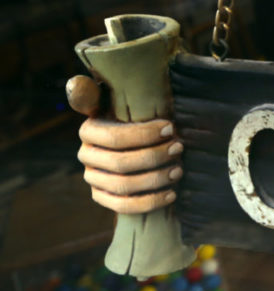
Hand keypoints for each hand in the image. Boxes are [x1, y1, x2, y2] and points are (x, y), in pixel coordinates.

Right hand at [67, 75, 182, 213]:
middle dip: (155, 156)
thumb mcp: (121, 98)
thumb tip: (76, 84)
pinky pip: (124, 206)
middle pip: (121, 162)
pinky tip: (171, 194)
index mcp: (90, 131)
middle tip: (179, 148)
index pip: (115, 137)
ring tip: (178, 170)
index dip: (144, 135)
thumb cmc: (134, 115)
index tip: (171, 128)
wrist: (136, 141)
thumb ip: (99, 92)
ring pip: (124, 185)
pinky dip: (150, 201)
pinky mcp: (102, 197)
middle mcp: (87, 155)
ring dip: (155, 179)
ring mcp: (93, 178)